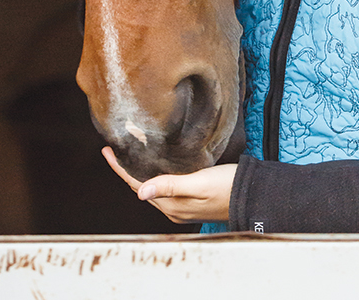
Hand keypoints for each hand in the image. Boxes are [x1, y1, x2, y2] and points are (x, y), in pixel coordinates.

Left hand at [102, 147, 235, 223]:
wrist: (251, 195)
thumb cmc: (226, 186)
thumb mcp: (198, 183)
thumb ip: (170, 186)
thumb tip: (140, 193)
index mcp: (172, 206)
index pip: (137, 186)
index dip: (120, 169)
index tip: (107, 151)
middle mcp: (174, 208)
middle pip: (142, 188)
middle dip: (127, 170)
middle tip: (116, 149)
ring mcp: (182, 206)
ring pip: (153, 188)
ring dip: (140, 173)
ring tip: (130, 155)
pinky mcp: (191, 200)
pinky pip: (165, 188)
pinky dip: (155, 176)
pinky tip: (156, 165)